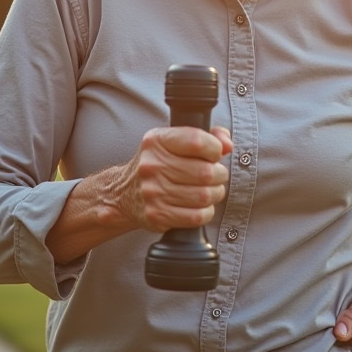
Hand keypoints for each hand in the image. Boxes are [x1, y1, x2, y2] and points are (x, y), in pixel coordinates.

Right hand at [115, 125, 232, 231]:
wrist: (123, 193)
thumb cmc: (158, 164)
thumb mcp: (174, 141)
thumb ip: (207, 135)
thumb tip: (228, 145)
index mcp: (156, 140)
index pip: (197, 141)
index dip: (215, 149)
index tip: (214, 154)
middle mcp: (152, 165)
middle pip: (205, 172)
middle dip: (220, 175)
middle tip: (216, 176)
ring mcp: (153, 192)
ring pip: (204, 196)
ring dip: (215, 194)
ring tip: (210, 190)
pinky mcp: (156, 215)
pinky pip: (196, 217)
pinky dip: (206, 212)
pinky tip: (200, 206)